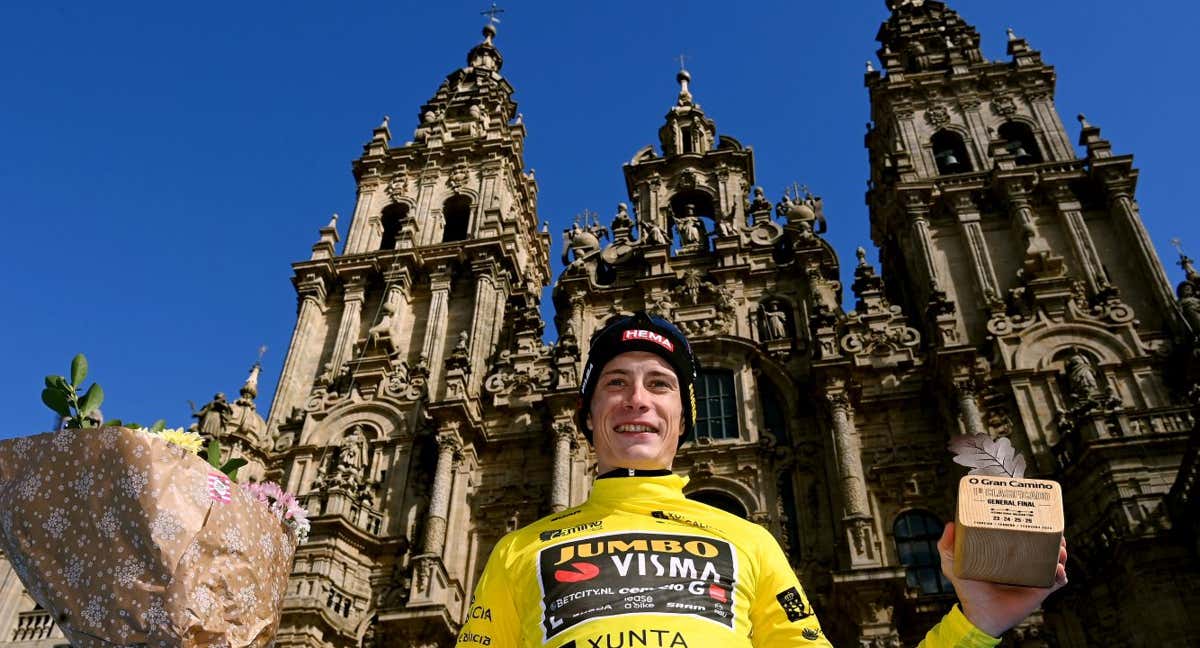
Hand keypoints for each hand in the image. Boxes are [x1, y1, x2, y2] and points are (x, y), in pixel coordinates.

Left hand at [937, 522, 1067, 636]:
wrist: (981, 615)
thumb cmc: (968, 589)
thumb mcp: (953, 564)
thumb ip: (947, 545)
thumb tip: (950, 523)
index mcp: (1005, 552)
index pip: (1020, 534)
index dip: (1030, 523)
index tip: (1034, 513)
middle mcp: (1022, 561)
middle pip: (1042, 544)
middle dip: (1052, 535)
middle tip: (1053, 531)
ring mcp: (1033, 575)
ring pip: (1054, 559)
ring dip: (1060, 551)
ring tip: (1059, 548)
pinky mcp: (1040, 589)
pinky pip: (1058, 581)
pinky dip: (1061, 574)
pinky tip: (1058, 569)